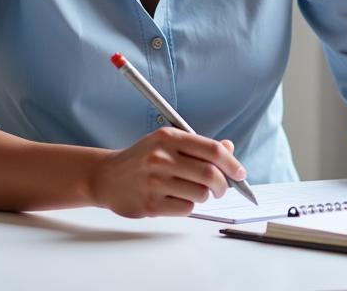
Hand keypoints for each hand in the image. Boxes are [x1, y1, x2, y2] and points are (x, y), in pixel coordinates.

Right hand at [89, 128, 245, 217]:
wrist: (106, 177)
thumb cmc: (143, 158)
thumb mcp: (169, 141)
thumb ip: (199, 145)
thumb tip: (230, 149)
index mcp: (169, 137)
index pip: (212, 150)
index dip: (232, 163)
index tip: (240, 173)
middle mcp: (161, 158)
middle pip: (210, 174)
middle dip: (223, 185)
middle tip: (222, 188)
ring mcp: (154, 182)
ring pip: (200, 194)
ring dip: (204, 196)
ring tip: (193, 191)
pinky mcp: (150, 205)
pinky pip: (186, 209)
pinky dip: (188, 206)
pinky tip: (176, 198)